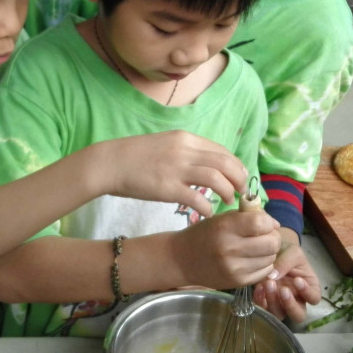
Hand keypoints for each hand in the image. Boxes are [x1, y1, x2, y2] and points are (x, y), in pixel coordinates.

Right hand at [96, 131, 248, 217]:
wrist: (110, 163)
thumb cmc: (135, 156)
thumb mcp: (165, 144)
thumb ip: (186, 151)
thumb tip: (206, 163)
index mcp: (185, 138)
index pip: (221, 150)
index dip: (236, 165)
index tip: (240, 177)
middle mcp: (185, 150)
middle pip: (225, 162)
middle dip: (239, 178)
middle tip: (242, 192)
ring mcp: (177, 169)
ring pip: (217, 178)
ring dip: (228, 192)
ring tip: (228, 201)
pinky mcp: (168, 188)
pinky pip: (198, 198)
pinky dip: (208, 207)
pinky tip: (208, 213)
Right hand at [172, 210, 280, 289]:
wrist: (182, 260)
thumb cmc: (204, 234)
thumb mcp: (221, 219)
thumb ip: (247, 218)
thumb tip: (275, 224)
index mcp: (225, 227)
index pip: (261, 223)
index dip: (267, 222)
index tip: (263, 223)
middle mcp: (230, 249)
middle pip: (271, 243)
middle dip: (272, 237)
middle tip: (265, 236)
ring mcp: (235, 268)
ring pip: (270, 258)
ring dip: (269, 252)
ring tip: (257, 248)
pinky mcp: (238, 282)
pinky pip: (264, 272)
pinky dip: (263, 264)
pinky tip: (253, 259)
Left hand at [253, 242, 320, 321]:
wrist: (270, 250)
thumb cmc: (287, 252)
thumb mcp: (292, 252)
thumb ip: (286, 263)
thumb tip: (273, 276)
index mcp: (309, 287)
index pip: (314, 298)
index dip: (307, 293)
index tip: (297, 280)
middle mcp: (297, 299)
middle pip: (299, 315)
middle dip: (290, 305)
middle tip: (282, 289)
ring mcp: (281, 303)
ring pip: (280, 314)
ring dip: (273, 302)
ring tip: (267, 283)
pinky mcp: (266, 302)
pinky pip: (263, 309)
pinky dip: (260, 301)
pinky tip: (258, 286)